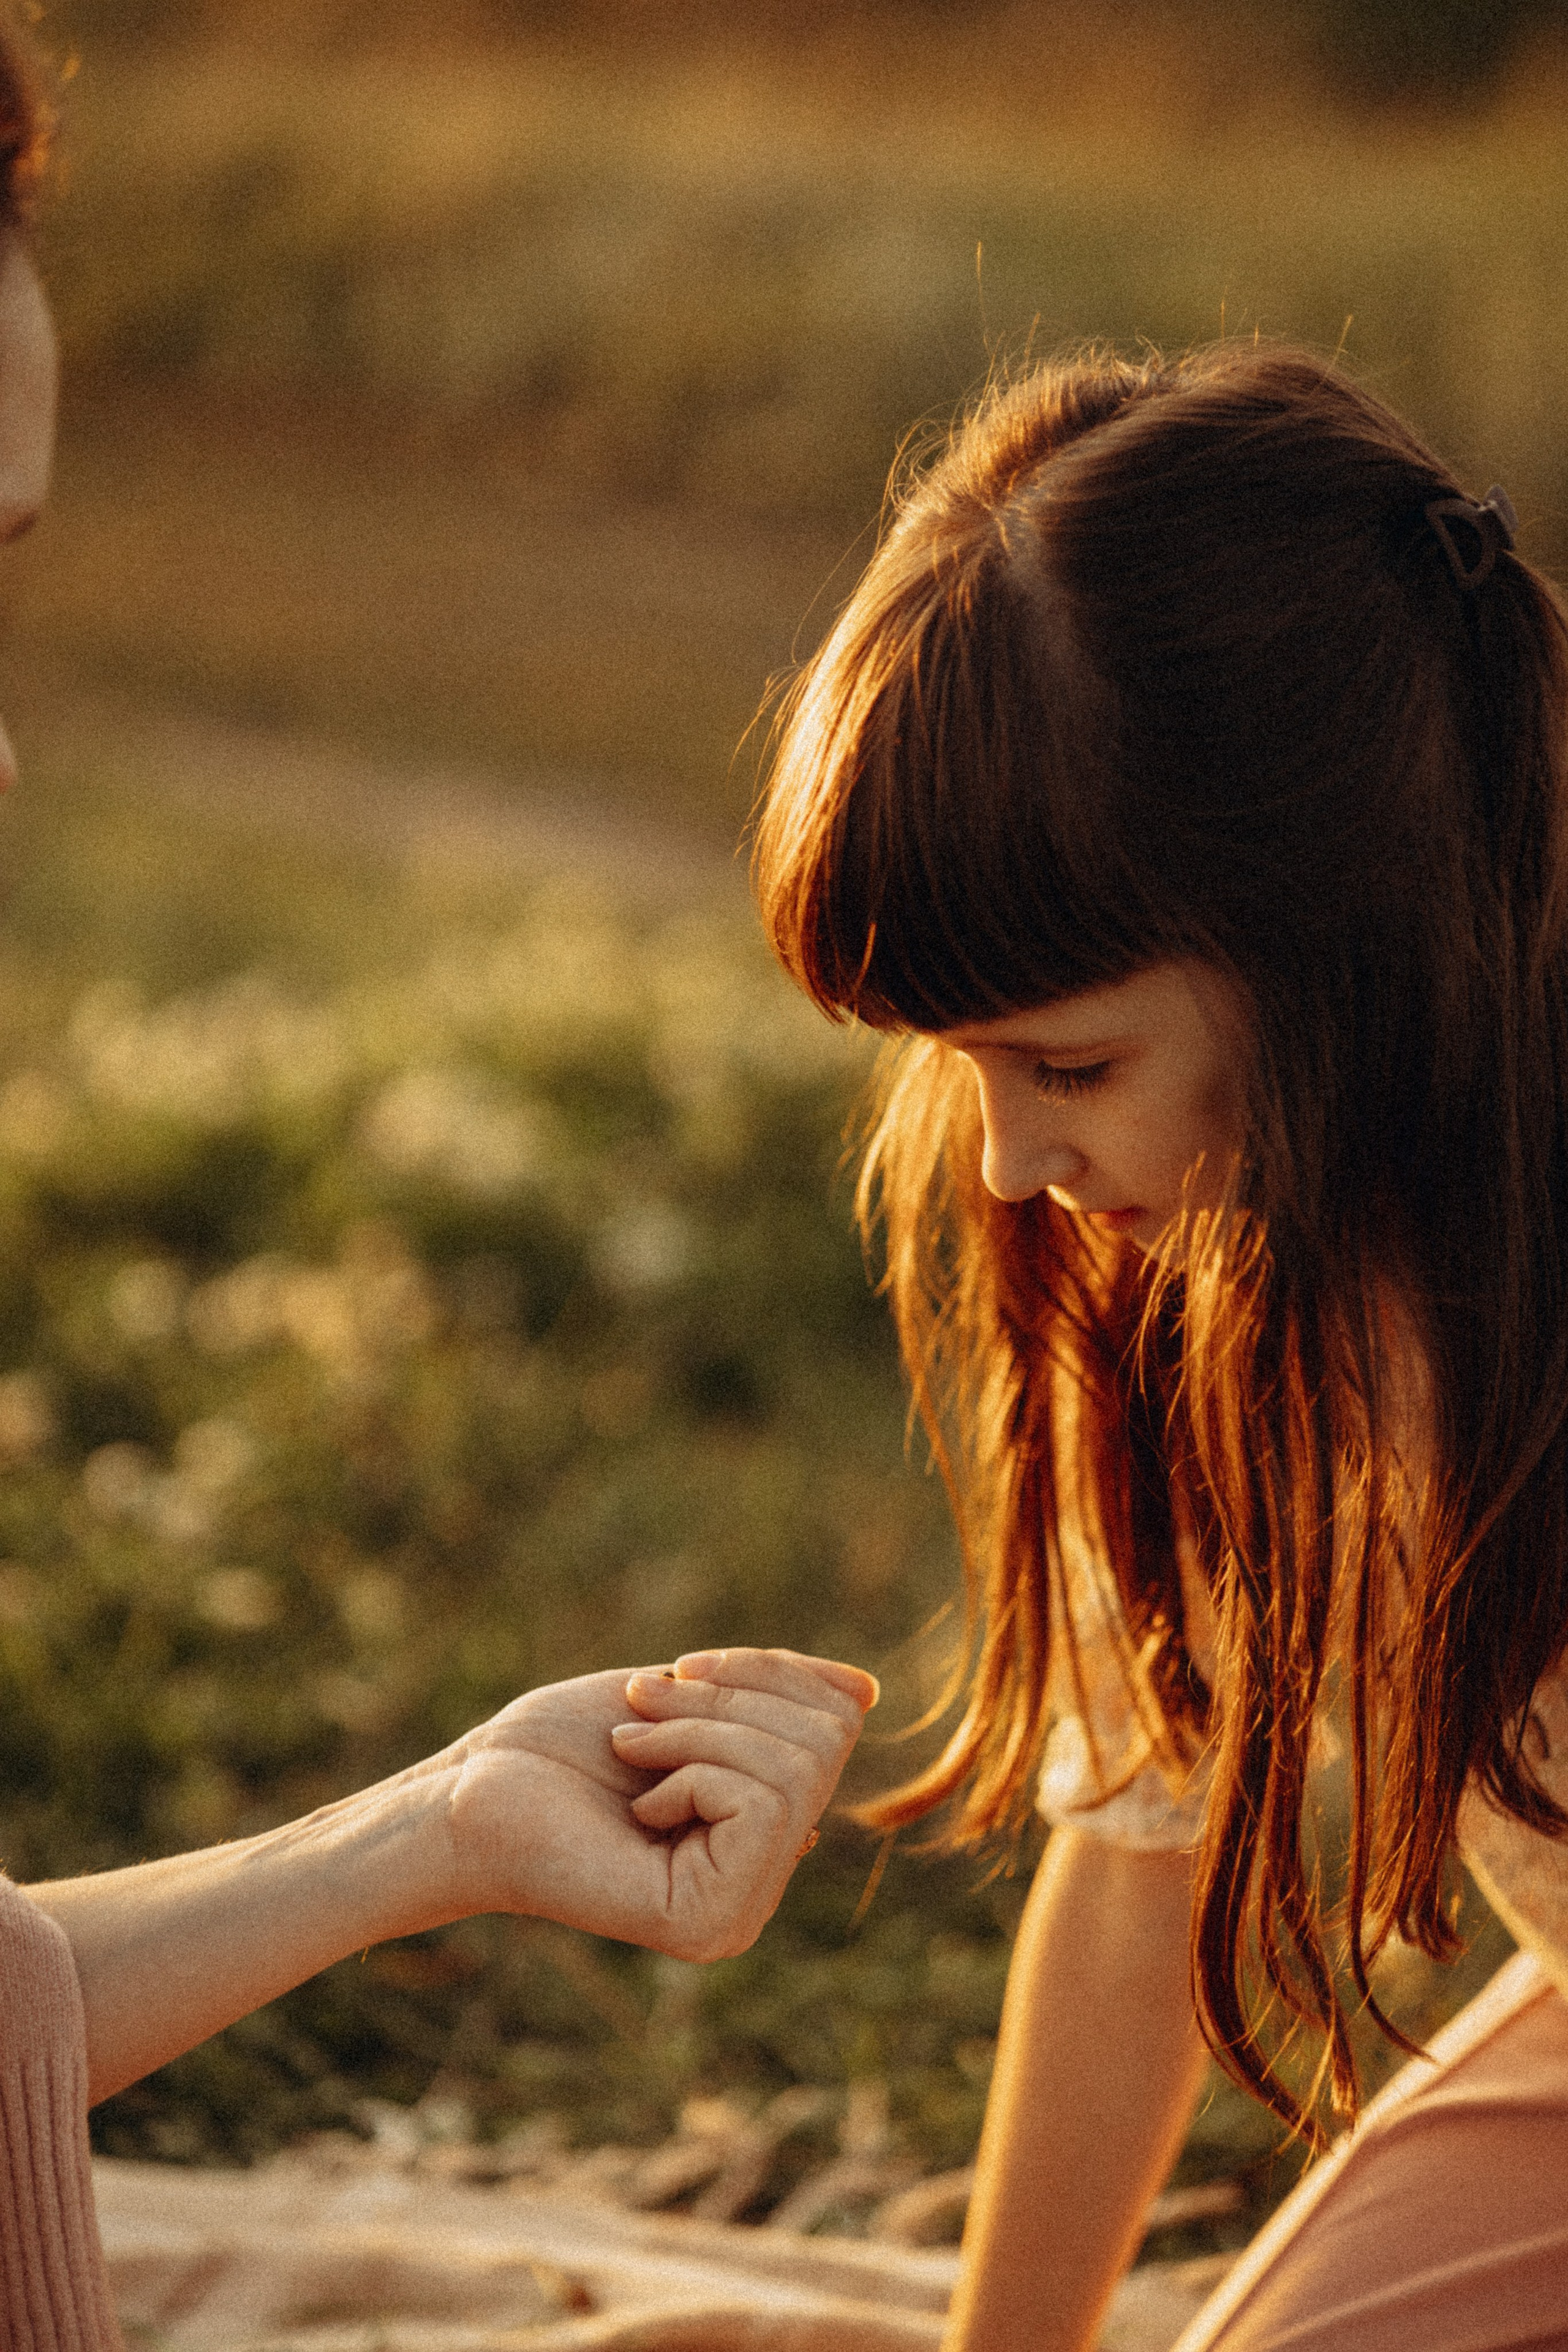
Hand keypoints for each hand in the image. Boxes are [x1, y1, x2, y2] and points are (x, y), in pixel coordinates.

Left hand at [442, 1647, 876, 1959]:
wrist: (469, 1796)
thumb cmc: (560, 1749)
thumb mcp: (685, 1698)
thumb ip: (772, 1698)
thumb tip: (866, 1691)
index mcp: (764, 1830)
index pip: (836, 1720)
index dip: (769, 1671)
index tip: (679, 1672)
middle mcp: (765, 1882)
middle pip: (825, 1741)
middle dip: (729, 1701)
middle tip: (643, 1714)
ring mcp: (743, 1910)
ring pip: (797, 1767)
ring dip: (699, 1731)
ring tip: (633, 1753)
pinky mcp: (712, 1921)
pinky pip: (760, 1802)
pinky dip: (692, 1771)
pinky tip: (639, 1806)